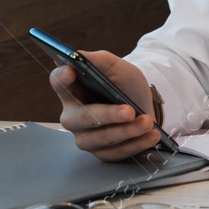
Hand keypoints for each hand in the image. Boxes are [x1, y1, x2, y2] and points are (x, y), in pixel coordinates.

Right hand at [48, 50, 162, 161]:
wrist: (142, 104)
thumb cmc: (124, 83)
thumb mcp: (116, 66)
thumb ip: (97, 60)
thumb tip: (78, 55)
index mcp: (72, 89)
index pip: (58, 82)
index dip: (61, 77)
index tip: (72, 71)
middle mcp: (73, 115)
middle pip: (81, 117)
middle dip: (107, 115)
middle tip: (129, 111)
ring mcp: (86, 136)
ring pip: (101, 139)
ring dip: (127, 131)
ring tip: (146, 122)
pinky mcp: (101, 152)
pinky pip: (116, 153)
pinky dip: (136, 144)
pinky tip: (150, 135)